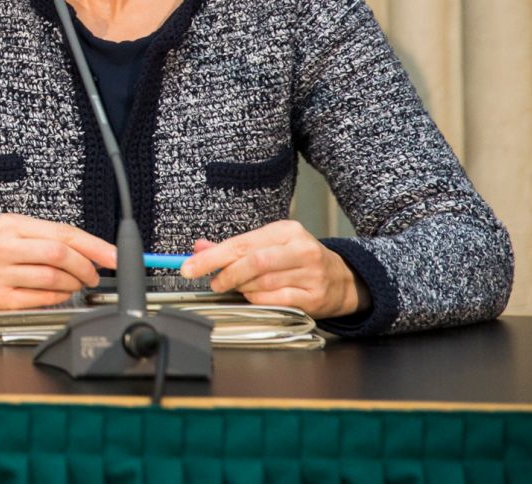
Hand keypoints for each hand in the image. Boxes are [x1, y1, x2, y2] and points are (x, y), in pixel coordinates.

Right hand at [0, 213, 116, 310]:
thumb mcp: (17, 232)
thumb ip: (51, 237)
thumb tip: (95, 252)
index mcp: (11, 225)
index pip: (62, 232)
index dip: (93, 246)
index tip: (113, 256)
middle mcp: (3, 247)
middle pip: (58, 255)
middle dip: (85, 267)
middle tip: (93, 274)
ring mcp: (0, 274)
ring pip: (53, 279)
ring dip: (73, 283)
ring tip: (75, 283)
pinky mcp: (1, 299)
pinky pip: (43, 299)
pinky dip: (59, 297)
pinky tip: (59, 293)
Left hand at [180, 219, 368, 317]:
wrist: (342, 279)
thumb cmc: (298, 260)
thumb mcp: (269, 245)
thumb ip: (234, 246)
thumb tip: (199, 247)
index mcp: (287, 230)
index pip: (241, 243)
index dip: (212, 257)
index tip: (189, 267)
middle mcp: (301, 249)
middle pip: (252, 262)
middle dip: (225, 274)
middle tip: (212, 282)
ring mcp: (311, 274)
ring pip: (262, 283)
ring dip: (242, 288)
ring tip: (239, 287)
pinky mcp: (314, 297)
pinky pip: (274, 300)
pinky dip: (258, 300)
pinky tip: (255, 296)